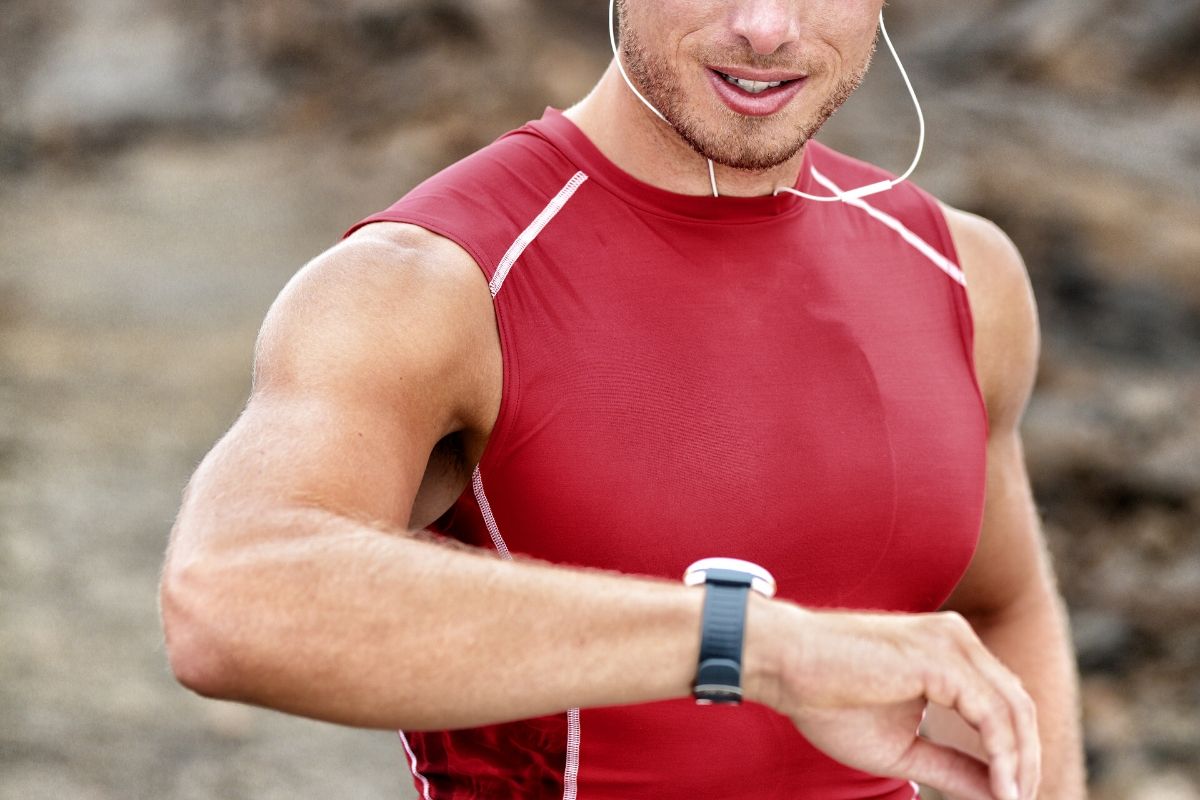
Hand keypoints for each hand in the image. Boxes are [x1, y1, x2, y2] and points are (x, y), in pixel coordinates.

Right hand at [749, 603, 1039, 799]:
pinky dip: (1004, 757)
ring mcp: (951, 643)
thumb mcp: (902, 748)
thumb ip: (952, 767)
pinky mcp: (941, 658)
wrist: (785, 666)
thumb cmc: (828, 702)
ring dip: (1021, 765)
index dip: (1015, 755)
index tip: (1010, 798)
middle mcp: (957, 639)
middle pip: (1018, 707)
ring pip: (1013, 710)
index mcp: (948, 652)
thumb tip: (998, 796)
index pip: (1003, 703)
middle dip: (1026, 763)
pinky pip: (992, 715)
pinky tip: (1002, 790)